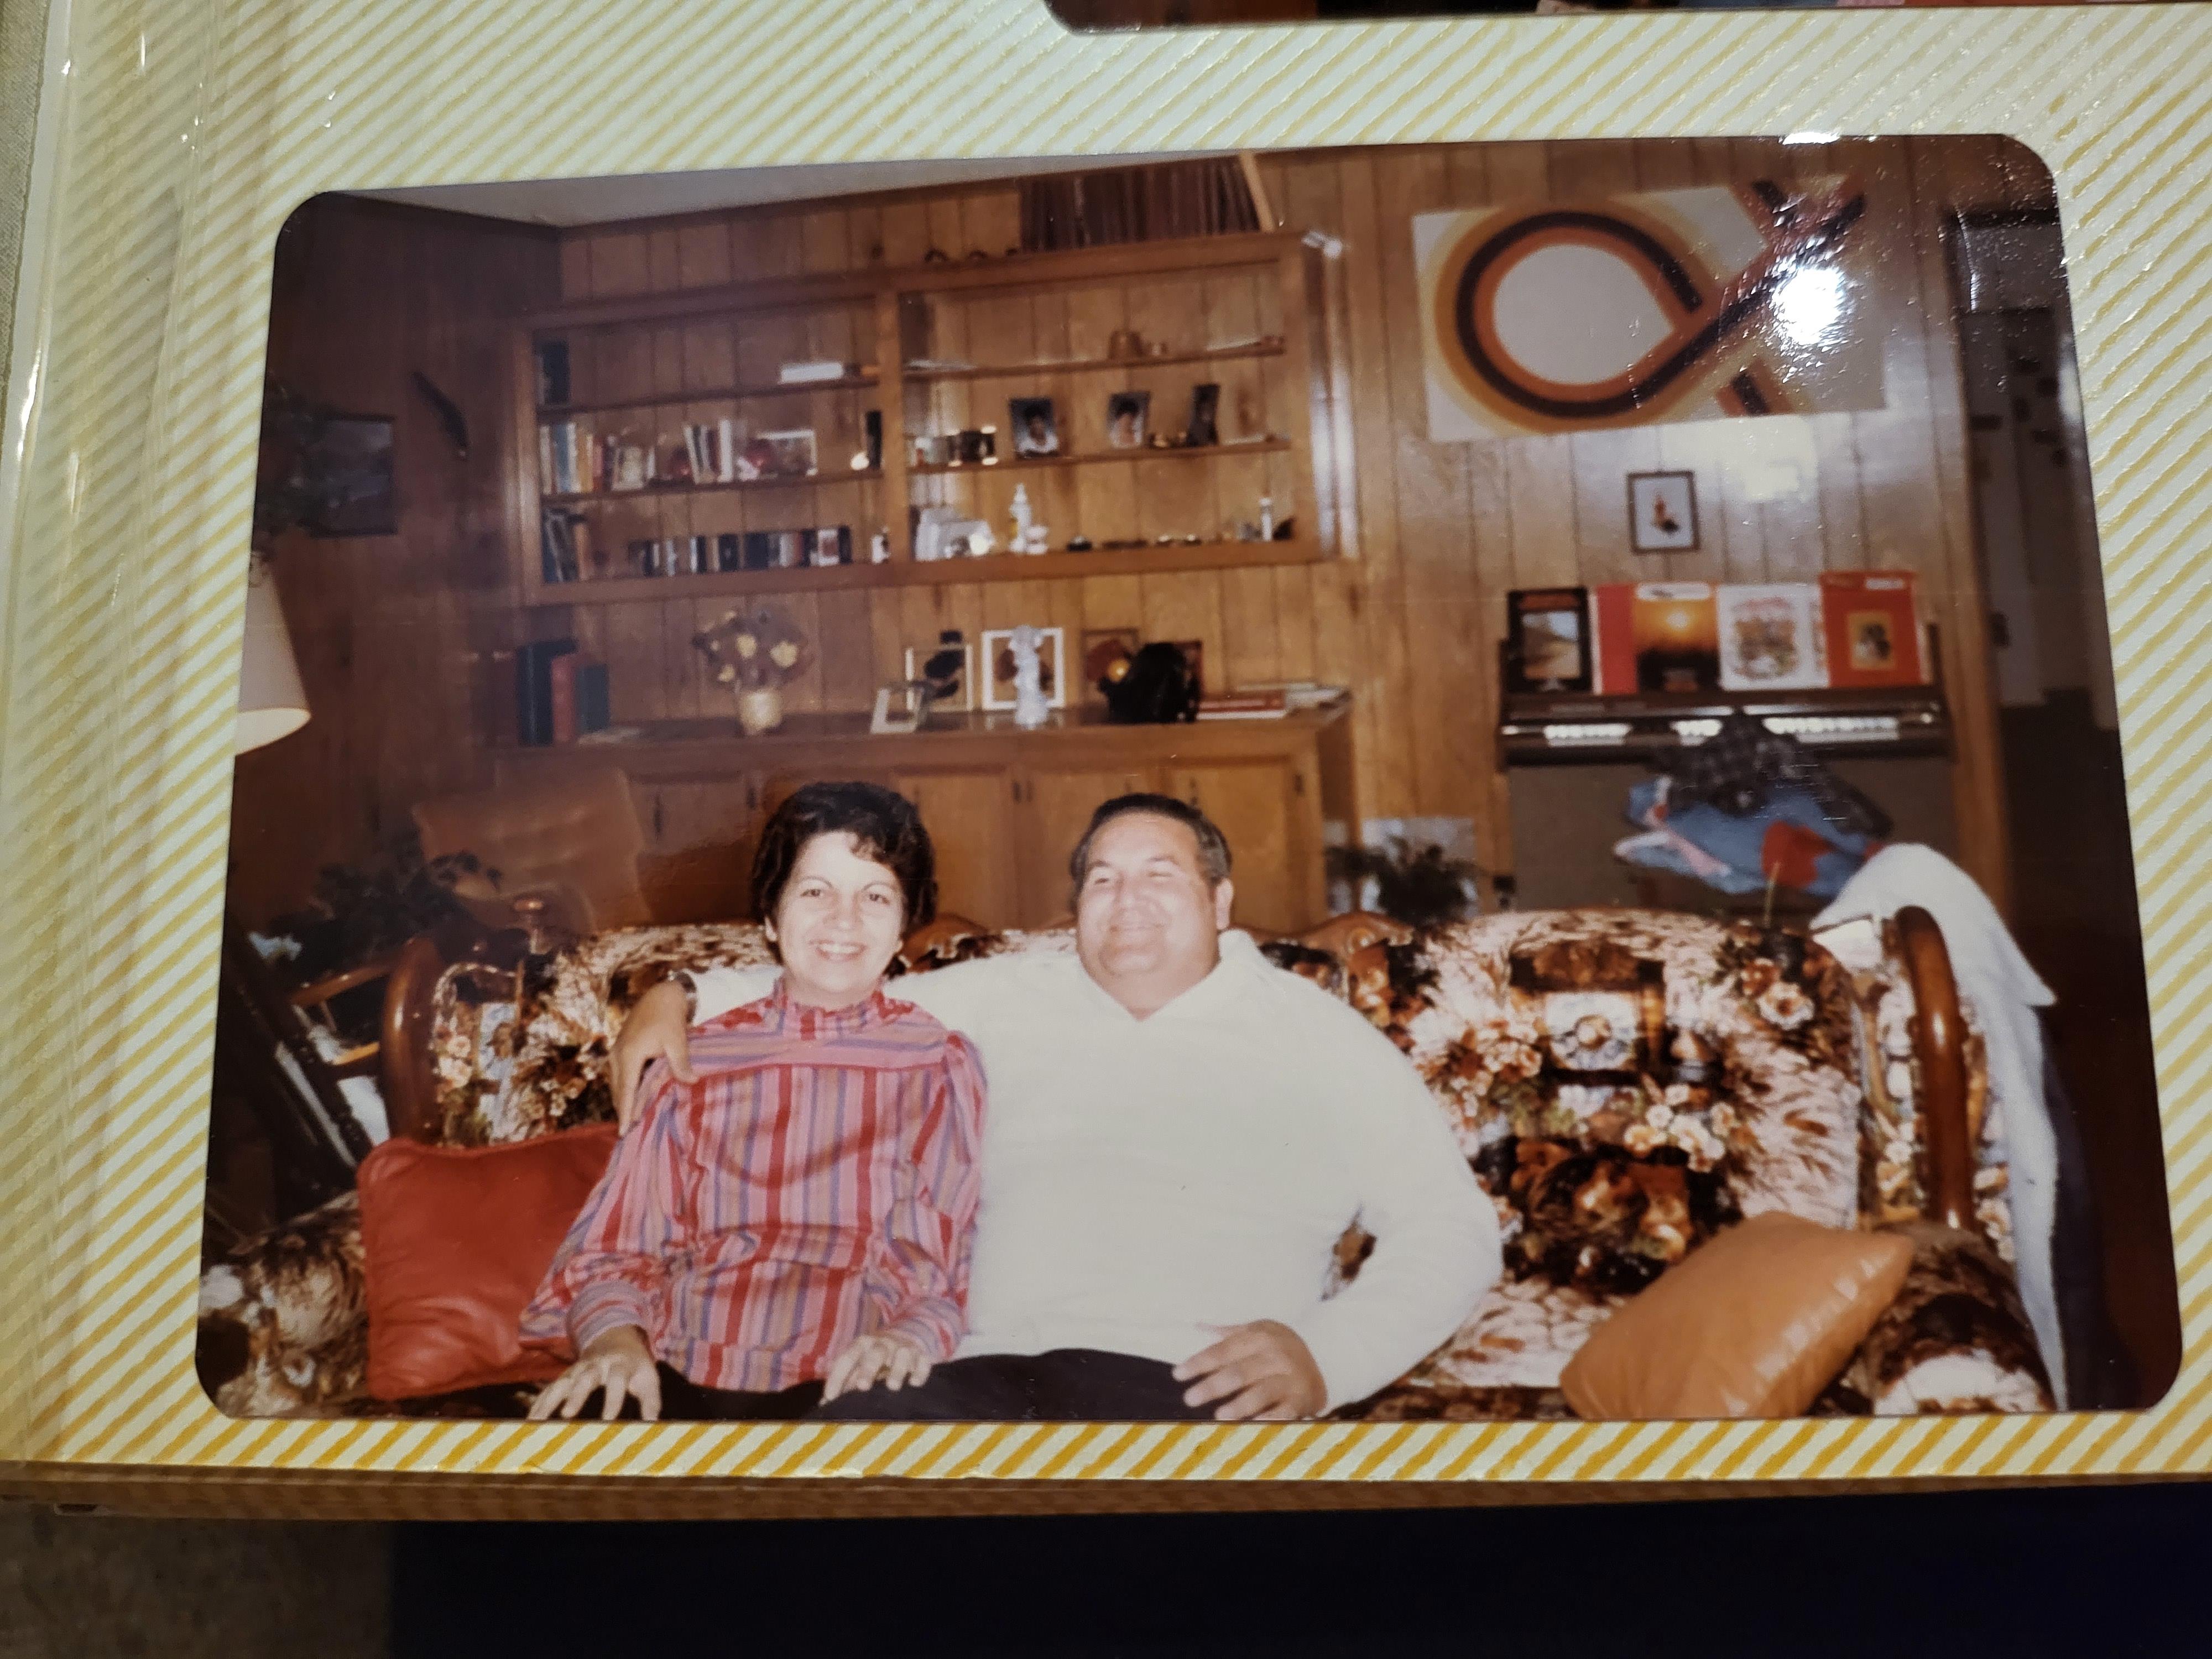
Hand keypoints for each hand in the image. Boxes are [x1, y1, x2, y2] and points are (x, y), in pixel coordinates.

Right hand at [527, 1326, 661, 1422]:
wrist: (615, 1338)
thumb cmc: (634, 1365)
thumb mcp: (648, 1377)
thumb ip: (651, 1401)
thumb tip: (652, 1426)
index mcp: (620, 1365)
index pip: (618, 1381)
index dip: (613, 1399)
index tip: (608, 1419)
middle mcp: (596, 1366)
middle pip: (585, 1378)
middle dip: (576, 1396)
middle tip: (567, 1415)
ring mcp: (577, 1370)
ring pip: (562, 1383)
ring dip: (549, 1401)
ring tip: (537, 1422)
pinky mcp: (565, 1376)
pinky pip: (549, 1389)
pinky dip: (538, 1403)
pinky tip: (529, 1420)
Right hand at [613, 979, 695, 1132]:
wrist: (661, 995)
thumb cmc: (670, 1017)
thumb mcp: (677, 1041)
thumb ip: (681, 1063)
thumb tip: (691, 1082)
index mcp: (629, 1054)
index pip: (626, 1090)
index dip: (625, 1112)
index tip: (623, 1131)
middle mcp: (617, 1054)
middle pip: (618, 1090)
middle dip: (623, 1110)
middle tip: (628, 1132)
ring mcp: (616, 1051)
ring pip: (617, 1083)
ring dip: (623, 1099)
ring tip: (629, 1119)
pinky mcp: (620, 1048)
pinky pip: (619, 1074)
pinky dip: (624, 1088)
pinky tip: (632, 1097)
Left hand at [822, 1332, 932, 1401]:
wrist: (905, 1334)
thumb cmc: (874, 1357)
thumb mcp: (858, 1363)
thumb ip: (844, 1382)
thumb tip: (824, 1405)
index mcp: (862, 1345)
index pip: (847, 1357)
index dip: (837, 1376)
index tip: (830, 1396)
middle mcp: (883, 1344)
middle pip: (875, 1353)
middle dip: (868, 1369)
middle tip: (862, 1386)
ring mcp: (903, 1348)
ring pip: (902, 1354)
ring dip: (897, 1370)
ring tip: (892, 1387)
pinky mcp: (921, 1355)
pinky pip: (923, 1361)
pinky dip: (920, 1371)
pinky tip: (914, 1383)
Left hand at [1173, 1321, 1325, 1421]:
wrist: (1326, 1358)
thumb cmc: (1280, 1347)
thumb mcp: (1260, 1331)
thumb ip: (1229, 1333)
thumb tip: (1198, 1326)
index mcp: (1260, 1336)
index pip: (1223, 1351)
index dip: (1199, 1363)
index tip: (1177, 1374)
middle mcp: (1275, 1355)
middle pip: (1238, 1372)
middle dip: (1212, 1386)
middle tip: (1189, 1398)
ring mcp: (1289, 1378)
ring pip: (1260, 1393)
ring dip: (1239, 1405)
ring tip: (1219, 1415)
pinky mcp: (1301, 1399)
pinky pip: (1283, 1412)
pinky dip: (1268, 1419)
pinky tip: (1252, 1427)